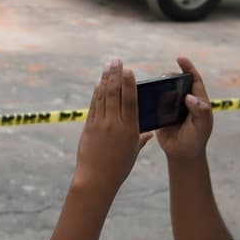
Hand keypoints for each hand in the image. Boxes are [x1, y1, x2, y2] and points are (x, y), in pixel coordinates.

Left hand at [73, 59, 152, 194]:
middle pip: (114, 94)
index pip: (130, 101)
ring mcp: (100, 124)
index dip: (128, 84)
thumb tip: (150, 134)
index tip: (128, 70)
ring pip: (102, 96)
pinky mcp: (89, 126)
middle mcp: (114, 123)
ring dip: (105, 79)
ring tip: (107, 66)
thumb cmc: (119, 167)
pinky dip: (97, 93)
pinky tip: (99, 85)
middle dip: (114, 75)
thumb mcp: (133, 152)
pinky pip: (94, 105)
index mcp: (129, 129)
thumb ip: (141, 140)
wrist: (95, 179)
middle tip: (116, 60)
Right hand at [155, 57, 213, 161]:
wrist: (182, 155)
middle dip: (171, 76)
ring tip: (153, 84)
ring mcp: (172, 107)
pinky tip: (142, 94)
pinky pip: (155, 103)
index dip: (188, 68)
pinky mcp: (160, 114)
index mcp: (198, 101)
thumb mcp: (202, 126)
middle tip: (163, 77)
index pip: (194, 80)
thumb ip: (199, 111)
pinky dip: (150, 97)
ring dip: (159, 85)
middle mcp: (184, 101)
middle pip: (177, 83)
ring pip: (165, 91)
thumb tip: (189, 96)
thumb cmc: (196, 140)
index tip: (180, 59)